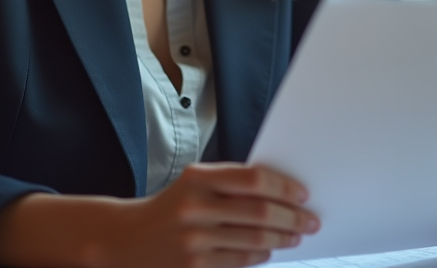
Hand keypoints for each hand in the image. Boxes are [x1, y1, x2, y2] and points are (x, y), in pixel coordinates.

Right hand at [109, 163, 319, 266]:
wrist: (126, 239)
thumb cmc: (172, 207)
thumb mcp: (193, 184)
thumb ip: (230, 184)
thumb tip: (281, 194)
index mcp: (198, 178)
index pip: (253, 179)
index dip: (284, 187)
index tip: (303, 194)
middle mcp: (195, 206)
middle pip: (260, 212)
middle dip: (292, 217)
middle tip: (311, 220)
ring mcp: (194, 239)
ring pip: (255, 239)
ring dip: (282, 238)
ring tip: (296, 235)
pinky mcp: (194, 266)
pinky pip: (240, 260)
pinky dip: (261, 254)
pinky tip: (270, 249)